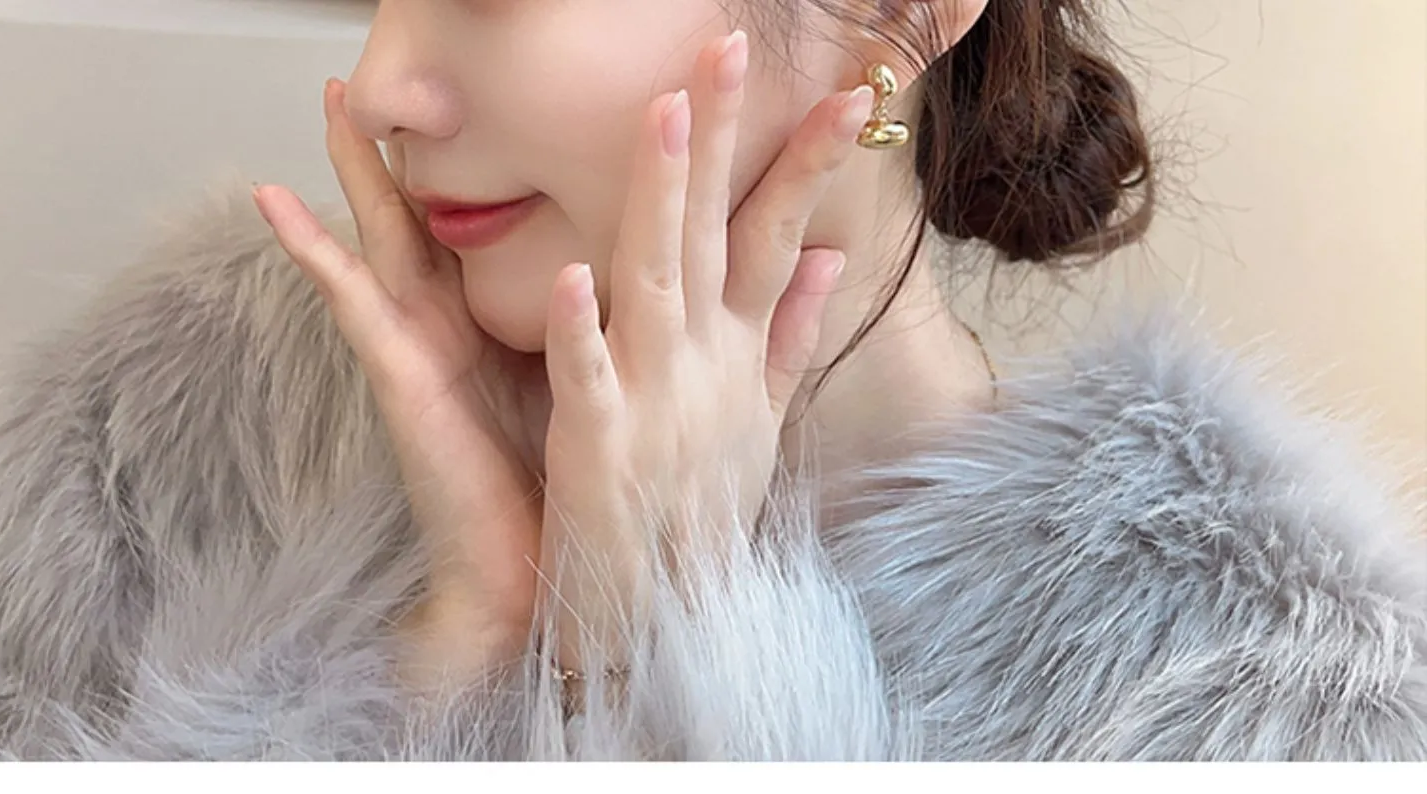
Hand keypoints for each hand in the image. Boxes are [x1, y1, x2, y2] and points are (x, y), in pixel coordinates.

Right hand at [254, 81, 545, 685]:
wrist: (534, 575)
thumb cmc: (558, 482)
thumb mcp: (576, 379)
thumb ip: (578, 323)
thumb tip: (615, 264)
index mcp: (487, 323)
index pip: (469, 226)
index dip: (460, 163)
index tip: (464, 98)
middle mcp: (445, 328)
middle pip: (415, 217)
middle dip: (391, 149)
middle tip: (364, 77)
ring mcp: (415, 351)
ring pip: (378, 241)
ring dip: (351, 174)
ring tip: (328, 104)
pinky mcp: (399, 381)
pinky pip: (354, 305)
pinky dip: (317, 255)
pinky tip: (278, 206)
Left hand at [538, 31, 872, 668]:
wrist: (673, 620)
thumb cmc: (707, 514)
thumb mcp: (762, 416)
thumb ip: (788, 330)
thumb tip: (832, 254)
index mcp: (735, 349)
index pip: (777, 232)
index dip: (808, 159)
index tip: (850, 90)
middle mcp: (703, 361)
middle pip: (711, 229)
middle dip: (721, 134)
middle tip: (725, 41)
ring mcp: (655, 401)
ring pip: (655, 281)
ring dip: (660, 198)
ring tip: (663, 114)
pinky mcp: (601, 448)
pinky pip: (588, 380)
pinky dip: (584, 332)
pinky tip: (575, 277)